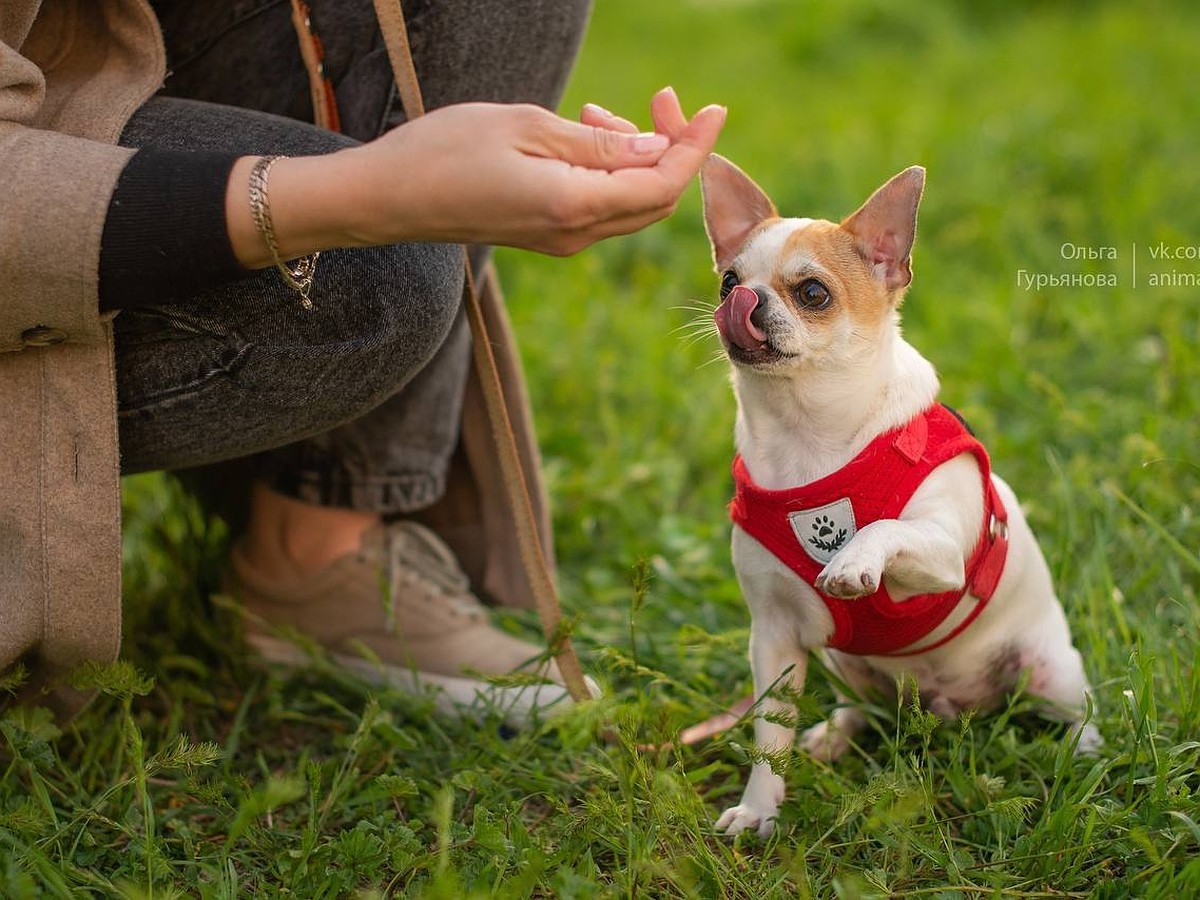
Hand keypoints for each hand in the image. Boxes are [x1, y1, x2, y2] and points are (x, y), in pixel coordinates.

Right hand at [227, 88, 725, 263]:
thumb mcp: (526, 127)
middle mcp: (575, 234)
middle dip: (672, 149)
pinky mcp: (547, 236)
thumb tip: (655, 148)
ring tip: (598, 111)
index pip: (662, 183)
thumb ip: (597, 143)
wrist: (388, 199)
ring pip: (631, 203)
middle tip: (663, 101)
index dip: (694, 147)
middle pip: (655, 198)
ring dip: (636, 157)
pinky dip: (610, 172)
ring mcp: (562, 241)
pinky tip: (584, 135)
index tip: (712, 108)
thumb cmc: (444, 152)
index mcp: (574, 206)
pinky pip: (601, 207)